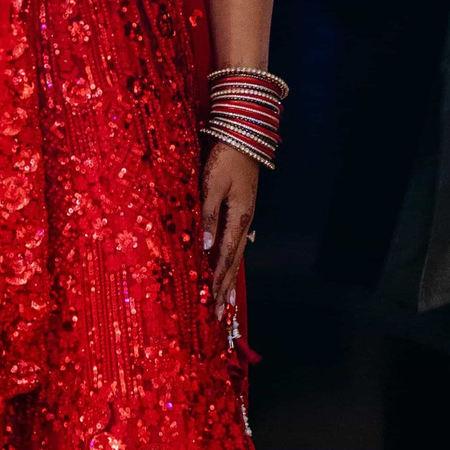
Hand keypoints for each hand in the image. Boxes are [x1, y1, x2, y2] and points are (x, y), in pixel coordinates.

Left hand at [201, 140, 259, 319]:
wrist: (243, 135)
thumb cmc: (225, 158)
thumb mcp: (212, 184)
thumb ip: (209, 215)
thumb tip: (205, 246)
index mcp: (239, 217)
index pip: (226, 255)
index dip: (218, 279)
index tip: (211, 302)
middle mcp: (245, 221)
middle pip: (235, 261)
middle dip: (226, 287)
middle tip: (220, 314)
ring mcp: (245, 216)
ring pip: (238, 254)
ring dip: (231, 279)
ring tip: (227, 302)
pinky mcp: (242, 210)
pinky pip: (236, 243)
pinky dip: (232, 261)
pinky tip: (229, 268)